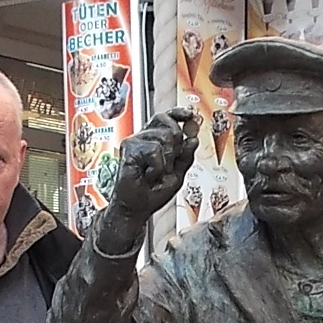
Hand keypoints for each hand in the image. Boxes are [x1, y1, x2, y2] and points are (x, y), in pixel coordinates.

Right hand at [105, 107, 200, 225]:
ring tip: (155, 173)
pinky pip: (154, 150)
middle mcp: (145, 137)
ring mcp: (136, 141)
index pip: (168, 118)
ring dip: (166, 161)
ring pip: (164, 137)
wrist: (136, 208)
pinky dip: (157, 167)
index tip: (191, 115)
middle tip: (167, 165)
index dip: (180, 114)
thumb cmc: (152, 193)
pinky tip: (148, 174)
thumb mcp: (177, 175)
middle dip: (176, 146)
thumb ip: (186, 156)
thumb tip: (193, 139)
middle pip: (170, 125)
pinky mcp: (129, 147)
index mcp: (156, 140)